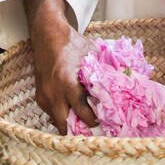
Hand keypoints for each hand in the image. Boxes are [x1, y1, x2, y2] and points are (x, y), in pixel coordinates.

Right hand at [22, 0, 97, 134]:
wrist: (47, 34)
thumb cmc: (72, 44)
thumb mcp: (92, 56)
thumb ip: (104, 73)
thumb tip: (125, 83)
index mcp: (68, 84)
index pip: (82, 114)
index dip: (94, 121)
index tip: (104, 122)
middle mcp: (53, 93)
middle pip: (65, 126)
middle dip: (79, 131)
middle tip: (92, 131)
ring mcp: (44, 95)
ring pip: (56, 121)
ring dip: (69, 123)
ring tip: (83, 122)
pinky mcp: (39, 95)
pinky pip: (51, 113)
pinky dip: (61, 113)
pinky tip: (72, 110)